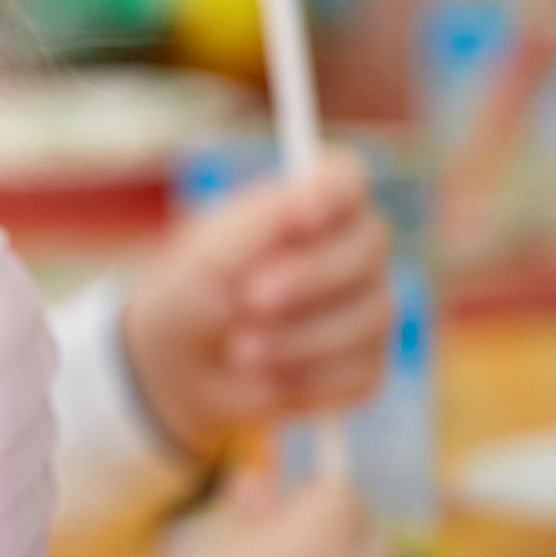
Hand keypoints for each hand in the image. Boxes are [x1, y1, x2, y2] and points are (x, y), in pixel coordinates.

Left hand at [123, 149, 390, 459]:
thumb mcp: (211, 254)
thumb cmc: (196, 288)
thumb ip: (258, 223)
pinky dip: (307, 377)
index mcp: (315, 203)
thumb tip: (306, 194)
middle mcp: (353, 249)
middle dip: (310, 276)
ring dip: (300, 337)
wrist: (184, 361)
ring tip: (240, 349)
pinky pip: (360, 371)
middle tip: (252, 297)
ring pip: (371, 316)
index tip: (300, 213)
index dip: (333, 193)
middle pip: (370, 246)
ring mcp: (367, 306)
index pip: (347, 179)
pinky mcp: (366, 364)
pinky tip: (265, 375)